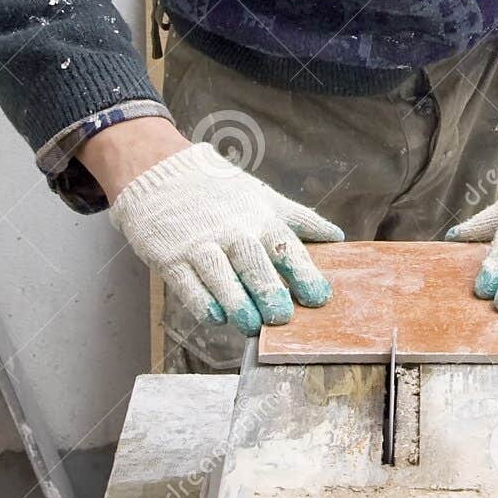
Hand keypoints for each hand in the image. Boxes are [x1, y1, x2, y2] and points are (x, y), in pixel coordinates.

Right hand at [108, 145, 343, 335]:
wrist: (160, 173)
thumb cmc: (219, 191)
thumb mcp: (262, 196)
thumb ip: (298, 219)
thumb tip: (337, 238)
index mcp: (258, 216)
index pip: (284, 244)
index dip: (303, 271)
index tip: (319, 297)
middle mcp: (230, 229)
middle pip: (252, 261)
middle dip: (268, 289)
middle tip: (282, 317)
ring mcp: (199, 243)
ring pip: (219, 274)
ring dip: (236, 301)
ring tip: (251, 325)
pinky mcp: (170, 256)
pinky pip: (186, 283)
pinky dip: (201, 301)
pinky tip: (215, 316)